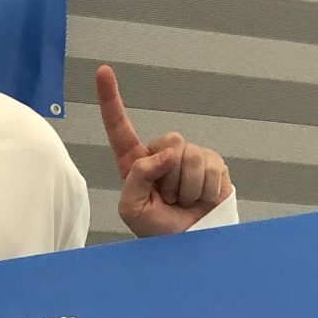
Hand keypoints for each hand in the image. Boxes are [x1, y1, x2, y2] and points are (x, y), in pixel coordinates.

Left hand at [95, 64, 230, 236]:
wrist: (188, 246)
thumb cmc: (157, 230)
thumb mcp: (131, 209)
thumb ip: (137, 176)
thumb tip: (167, 153)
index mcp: (135, 163)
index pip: (119, 127)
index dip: (110, 99)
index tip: (103, 71)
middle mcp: (162, 154)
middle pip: (169, 142)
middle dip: (170, 176)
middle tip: (168, 199)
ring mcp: (189, 157)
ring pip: (190, 158)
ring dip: (186, 188)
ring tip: (183, 202)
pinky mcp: (214, 164)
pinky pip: (211, 169)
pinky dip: (205, 190)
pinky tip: (201, 199)